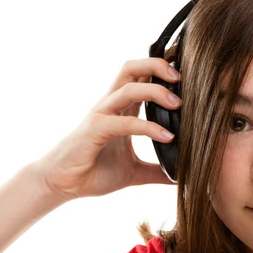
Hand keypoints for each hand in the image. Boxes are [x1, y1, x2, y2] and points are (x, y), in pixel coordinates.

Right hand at [35, 58, 181, 201]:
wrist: (64, 186)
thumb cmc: (95, 172)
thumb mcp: (135, 172)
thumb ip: (158, 171)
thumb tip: (182, 176)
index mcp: (122, 109)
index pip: (141, 77)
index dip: (161, 69)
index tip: (188, 75)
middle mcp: (111, 106)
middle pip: (131, 69)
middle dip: (157, 66)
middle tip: (181, 79)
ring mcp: (101, 115)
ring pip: (128, 88)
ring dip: (156, 92)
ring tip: (178, 105)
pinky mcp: (94, 131)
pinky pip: (123, 122)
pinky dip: (148, 127)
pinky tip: (167, 137)